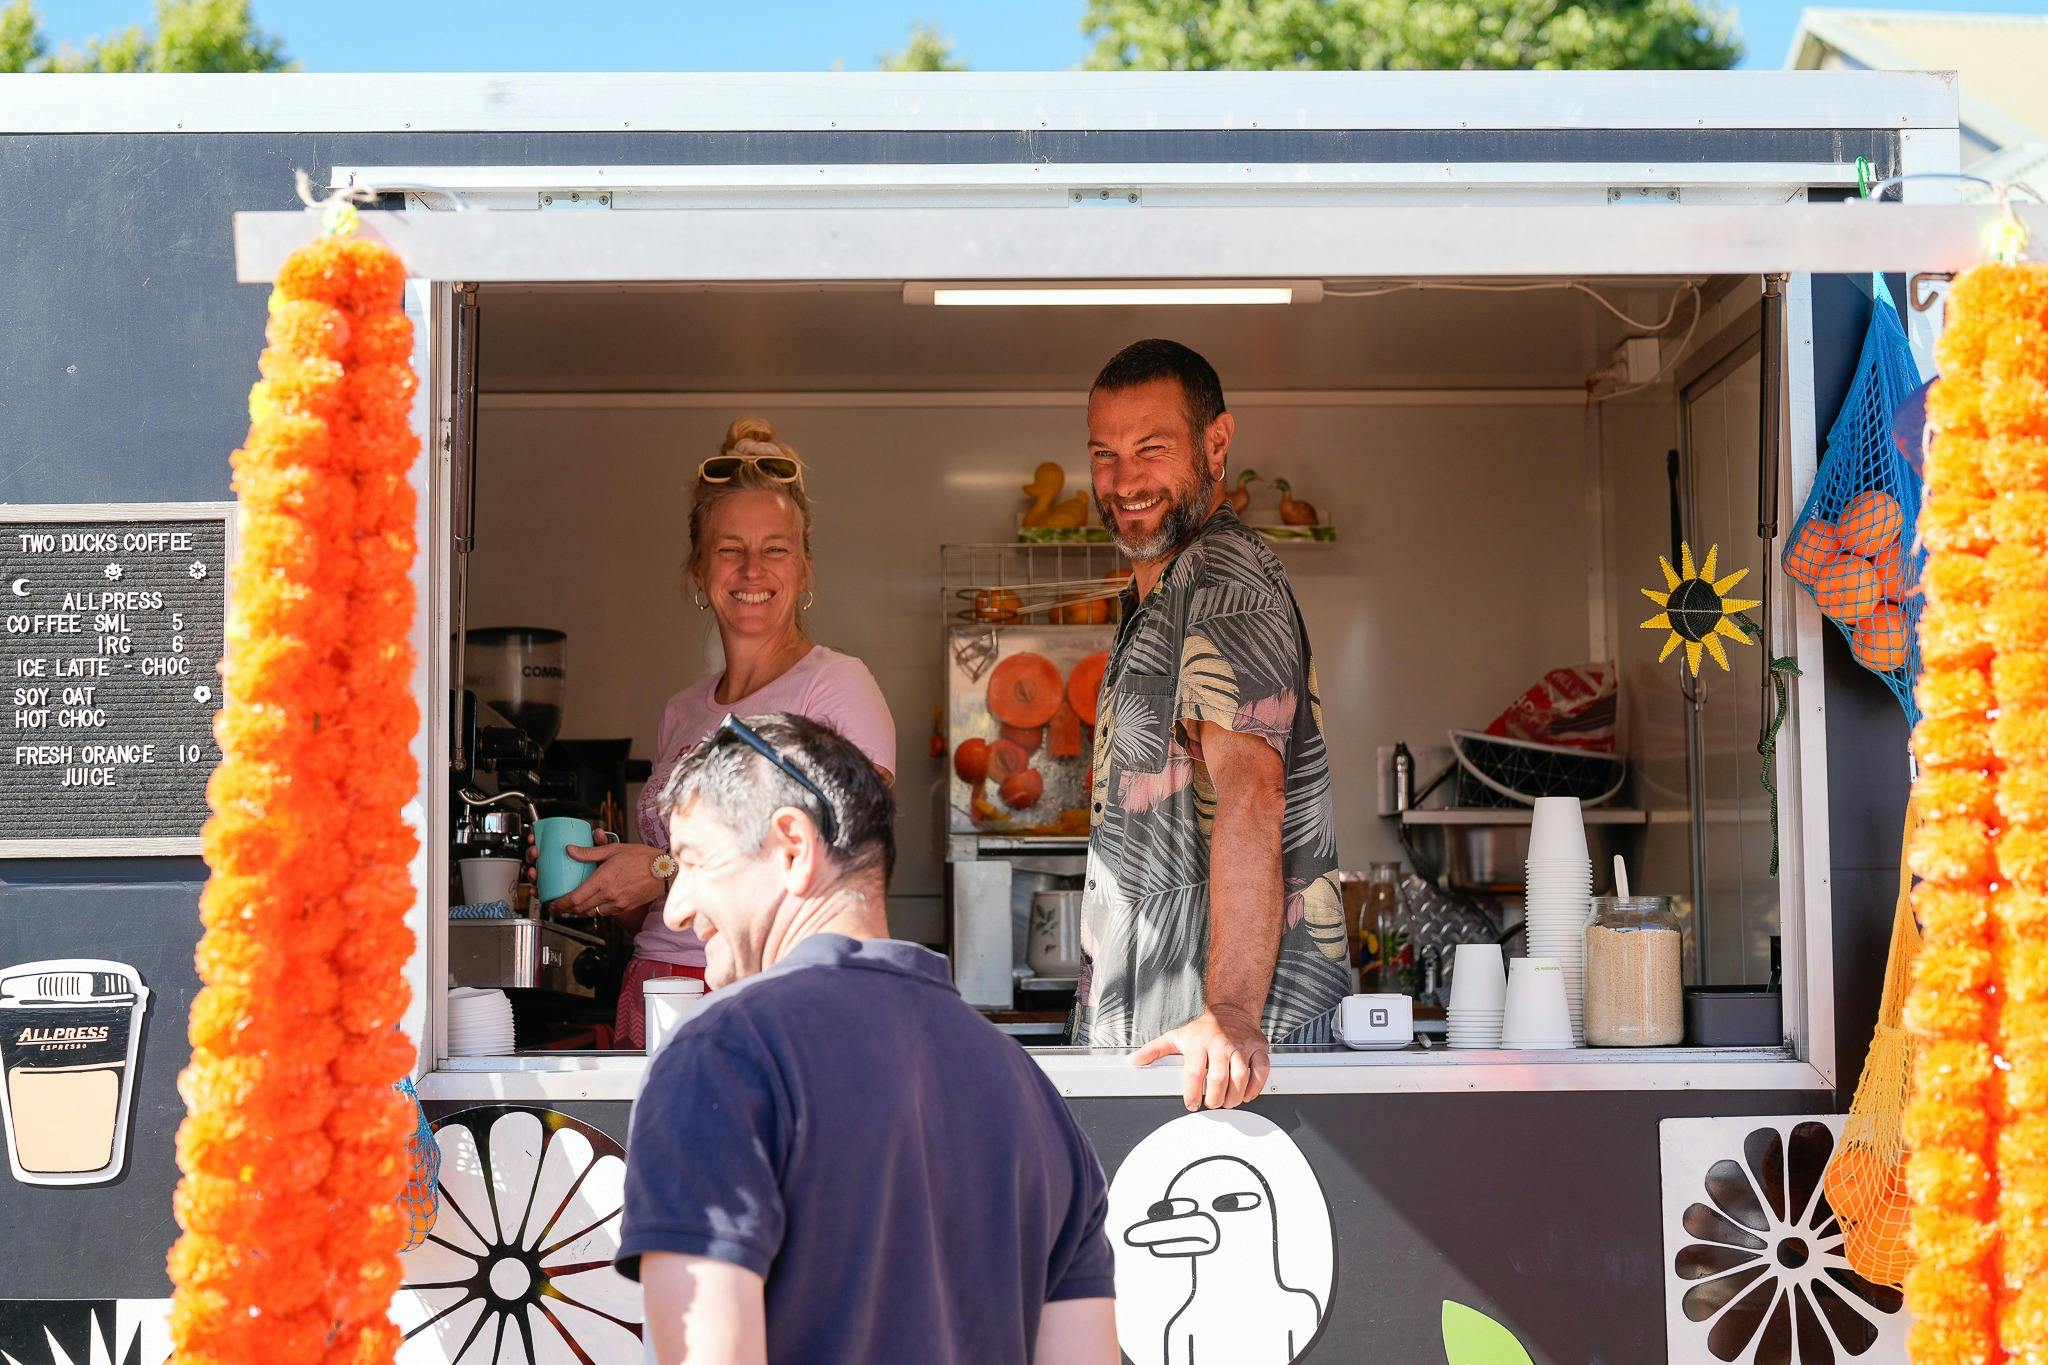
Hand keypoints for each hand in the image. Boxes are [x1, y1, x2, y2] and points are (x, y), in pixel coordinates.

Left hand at [541, 836, 666, 919]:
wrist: (665, 870)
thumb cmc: (643, 858)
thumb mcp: (614, 850)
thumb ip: (589, 852)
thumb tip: (570, 850)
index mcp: (604, 879)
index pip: (575, 898)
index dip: (560, 904)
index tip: (552, 903)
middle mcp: (609, 894)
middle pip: (580, 908)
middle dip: (566, 909)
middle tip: (558, 906)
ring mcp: (618, 903)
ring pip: (591, 913)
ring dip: (579, 910)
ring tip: (573, 905)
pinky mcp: (625, 907)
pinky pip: (604, 912)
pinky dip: (594, 910)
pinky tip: (593, 903)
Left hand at [1130, 1005, 1271, 1110]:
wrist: (1230, 1009)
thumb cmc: (1201, 1028)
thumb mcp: (1175, 1036)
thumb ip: (1154, 1051)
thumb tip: (1133, 1061)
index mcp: (1198, 1043)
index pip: (1194, 1074)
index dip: (1192, 1094)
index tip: (1192, 1104)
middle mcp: (1220, 1044)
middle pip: (1218, 1079)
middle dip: (1214, 1099)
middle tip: (1212, 1105)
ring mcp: (1240, 1046)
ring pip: (1240, 1077)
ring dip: (1234, 1097)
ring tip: (1227, 1102)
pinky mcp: (1258, 1048)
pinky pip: (1261, 1071)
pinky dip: (1255, 1087)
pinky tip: (1246, 1094)